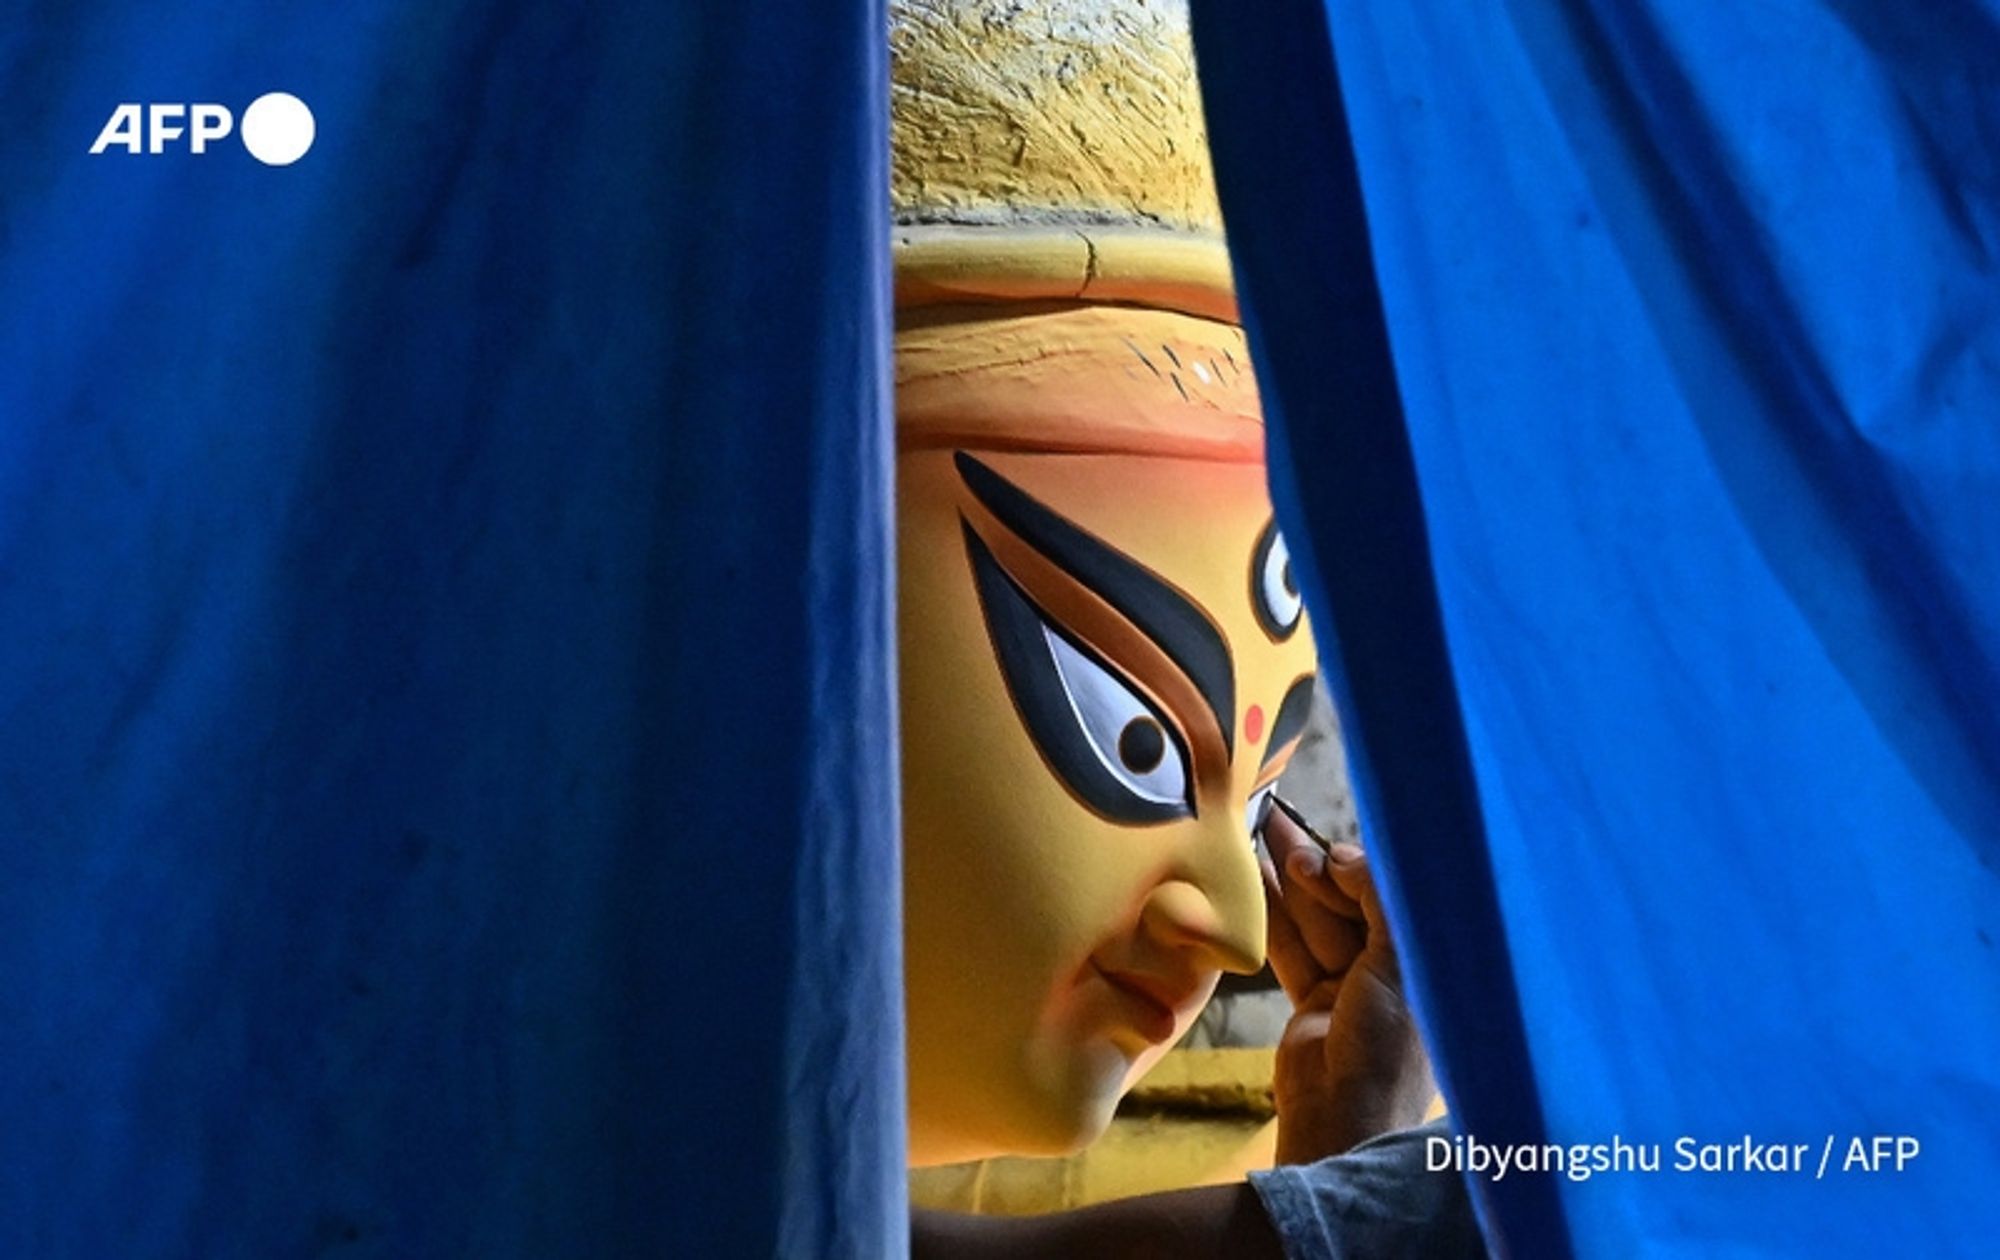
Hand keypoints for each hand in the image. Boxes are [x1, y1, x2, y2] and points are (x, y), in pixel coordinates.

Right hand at [1259, 799, 1433, 1163]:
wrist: (1345, 1119)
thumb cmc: (1389, 1047)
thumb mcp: (1398, 960)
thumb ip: (1375, 899)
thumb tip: (1338, 855)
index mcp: (1427, 959)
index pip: (1390, 894)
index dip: (1356, 865)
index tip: (1324, 843)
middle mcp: (1392, 969)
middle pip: (1348, 901)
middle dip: (1314, 865)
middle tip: (1278, 823)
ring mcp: (1351, 986)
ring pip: (1315, 920)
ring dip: (1286, 881)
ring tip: (1256, 835)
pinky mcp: (1313, 1002)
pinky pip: (1292, 948)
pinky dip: (1271, 916)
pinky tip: (1252, 881)